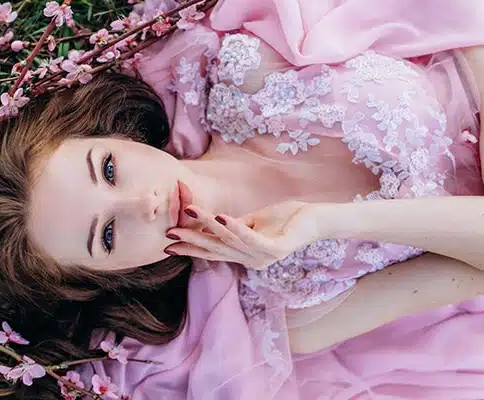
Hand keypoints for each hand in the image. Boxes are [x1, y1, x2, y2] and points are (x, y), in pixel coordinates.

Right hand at [164, 201, 320, 269]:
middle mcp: (252, 261)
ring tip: (190, 213)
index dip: (191, 248)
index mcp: (244, 256)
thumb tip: (206, 221)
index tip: (168, 244)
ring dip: (208, 226)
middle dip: (192, 240)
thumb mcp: (251, 221)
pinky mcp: (276, 249)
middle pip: (217, 249)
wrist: (316, 219)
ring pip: (229, 241)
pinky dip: (234, 228)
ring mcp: (264, 258)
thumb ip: (231, 225)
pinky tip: (219, 216)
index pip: (213, 252)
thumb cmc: (284, 218)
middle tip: (169, 233)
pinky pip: (250, 238)